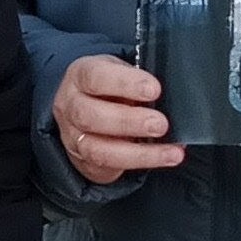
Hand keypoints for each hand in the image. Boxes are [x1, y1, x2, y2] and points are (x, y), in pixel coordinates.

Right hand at [55, 53, 183, 184]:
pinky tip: (161, 159)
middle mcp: (70, 106)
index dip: (125, 83)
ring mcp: (72, 137)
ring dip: (139, 153)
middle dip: (129, 122)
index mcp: (80, 75)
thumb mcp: (121, 72)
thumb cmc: (109, 87)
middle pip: (91, 116)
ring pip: (98, 150)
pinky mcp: (82, 160)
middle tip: (160, 124)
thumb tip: (167, 97)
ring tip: (170, 151)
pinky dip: (138, 164)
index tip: (154, 89)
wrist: (86, 108)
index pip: (96, 77)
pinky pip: (107, 167)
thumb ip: (137, 82)